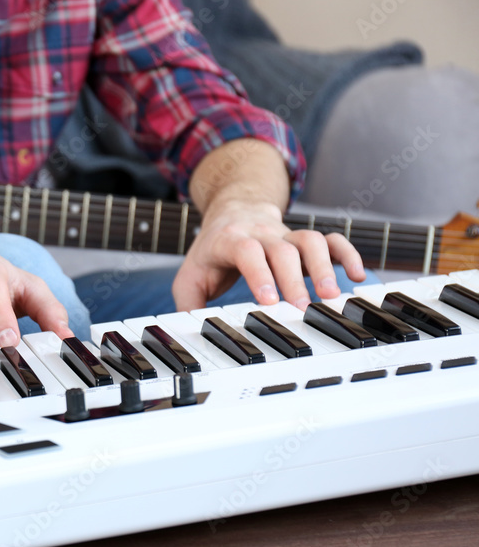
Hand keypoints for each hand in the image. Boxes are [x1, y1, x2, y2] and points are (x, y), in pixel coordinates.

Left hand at [172, 196, 366, 310]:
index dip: (259, 273)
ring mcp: (286, 234)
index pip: (246, 251)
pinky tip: (358, 276)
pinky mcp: (304, 239)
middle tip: (303, 308)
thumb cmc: (212, 252)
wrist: (231, 212)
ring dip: (324, 266)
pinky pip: (332, 239)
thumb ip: (188, 304)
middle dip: (294, 279)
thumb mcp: (190, 276)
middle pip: (282, 250)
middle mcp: (262, 234)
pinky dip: (347, 254)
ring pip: (310, 240)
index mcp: (231, 241)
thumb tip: (190, 334)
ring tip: (332, 295)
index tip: (269, 301)